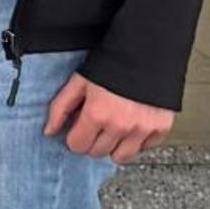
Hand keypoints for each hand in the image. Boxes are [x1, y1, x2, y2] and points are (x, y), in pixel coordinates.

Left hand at [43, 73, 171, 165]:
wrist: (146, 51)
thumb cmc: (112, 63)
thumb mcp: (79, 82)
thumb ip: (61, 108)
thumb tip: (49, 131)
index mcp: (97, 114)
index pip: (77, 146)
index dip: (75, 136)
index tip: (79, 128)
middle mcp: (120, 125)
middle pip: (97, 152)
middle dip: (93, 140)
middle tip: (97, 124)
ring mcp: (142, 129)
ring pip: (121, 157)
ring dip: (114, 146)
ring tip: (114, 128)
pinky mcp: (161, 128)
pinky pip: (144, 149)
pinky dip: (137, 142)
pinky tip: (132, 126)